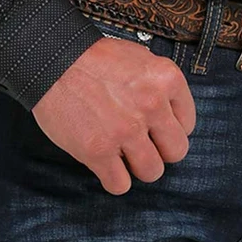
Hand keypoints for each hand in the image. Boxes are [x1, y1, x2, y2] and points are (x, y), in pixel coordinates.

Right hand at [32, 37, 195, 195]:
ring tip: (123, 155)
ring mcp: (125, 130)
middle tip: (143, 144)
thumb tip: (170, 110)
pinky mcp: (98, 151)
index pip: (187, 124)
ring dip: (137, 167)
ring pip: (151, 172)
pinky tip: (106, 166)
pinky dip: (113, 179)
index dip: (170, 128)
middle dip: (160, 151)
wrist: (53, 59)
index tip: (156, 128)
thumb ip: (158, 85)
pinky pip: (119, 184)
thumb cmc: (93, 57)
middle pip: (176, 152)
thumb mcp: (139, 57)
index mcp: (166, 79)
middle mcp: (151, 106)